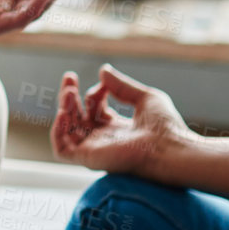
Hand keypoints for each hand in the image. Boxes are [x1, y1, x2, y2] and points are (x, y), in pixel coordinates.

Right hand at [49, 64, 192, 177]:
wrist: (170, 147)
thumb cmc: (166, 127)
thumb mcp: (145, 97)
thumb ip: (122, 86)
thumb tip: (103, 71)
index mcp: (117, 128)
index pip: (94, 110)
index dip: (93, 93)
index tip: (104, 84)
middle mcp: (104, 140)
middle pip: (76, 118)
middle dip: (69, 96)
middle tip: (69, 77)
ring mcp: (95, 150)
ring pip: (67, 130)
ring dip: (64, 108)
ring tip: (69, 92)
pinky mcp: (89, 159)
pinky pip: (62, 149)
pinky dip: (58, 131)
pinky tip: (64, 113)